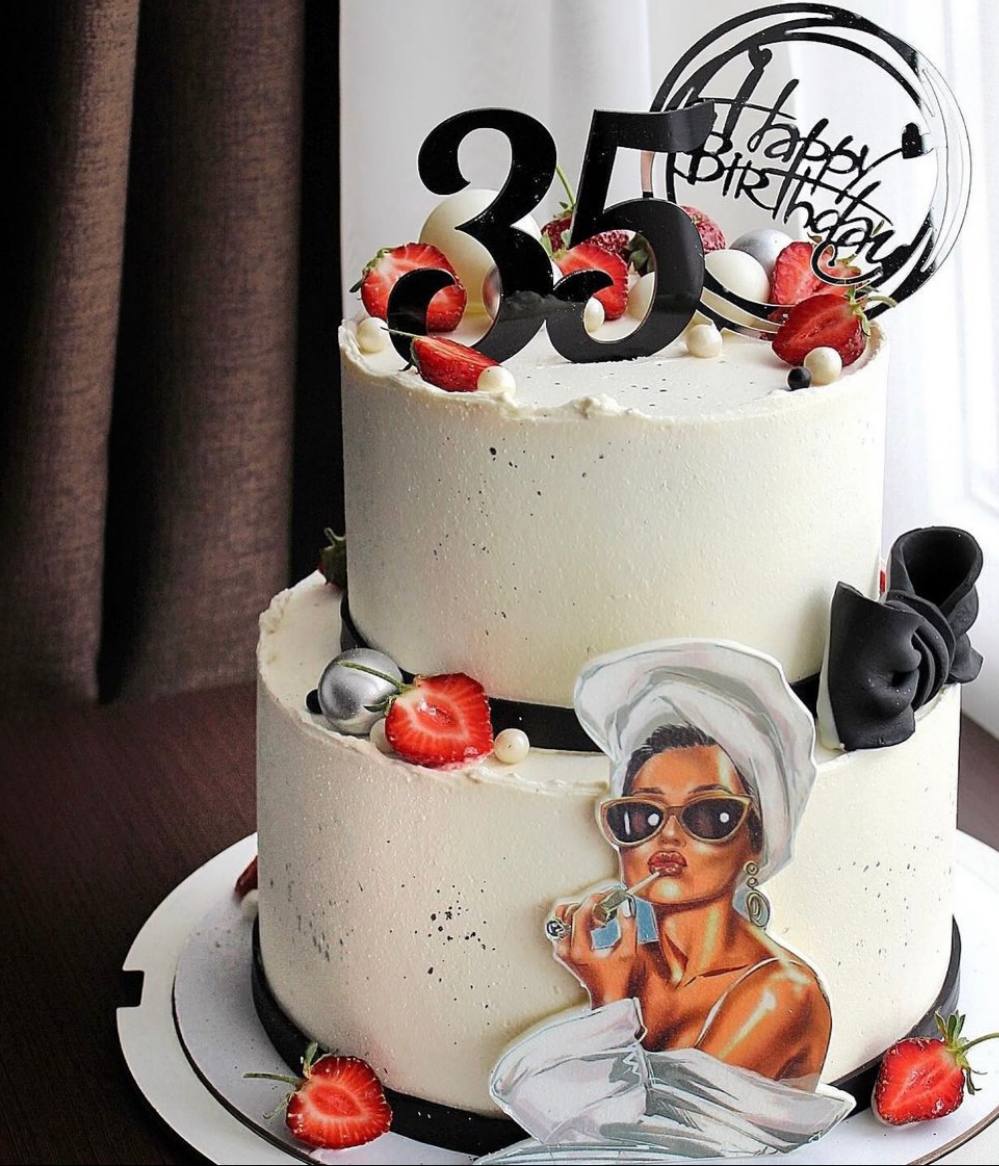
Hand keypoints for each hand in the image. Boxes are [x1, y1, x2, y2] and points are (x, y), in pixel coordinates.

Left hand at [550, 889, 636, 1006]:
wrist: (607, 998)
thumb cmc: (619, 978)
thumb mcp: (628, 952)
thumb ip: (628, 926)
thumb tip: (626, 903)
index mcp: (579, 951)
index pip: (580, 914)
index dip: (594, 900)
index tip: (608, 894)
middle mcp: (564, 950)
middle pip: (569, 912)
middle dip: (589, 905)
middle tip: (607, 908)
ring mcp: (560, 950)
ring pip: (561, 916)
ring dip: (579, 910)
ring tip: (597, 919)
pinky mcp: (560, 950)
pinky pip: (560, 924)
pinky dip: (574, 918)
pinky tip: (590, 924)